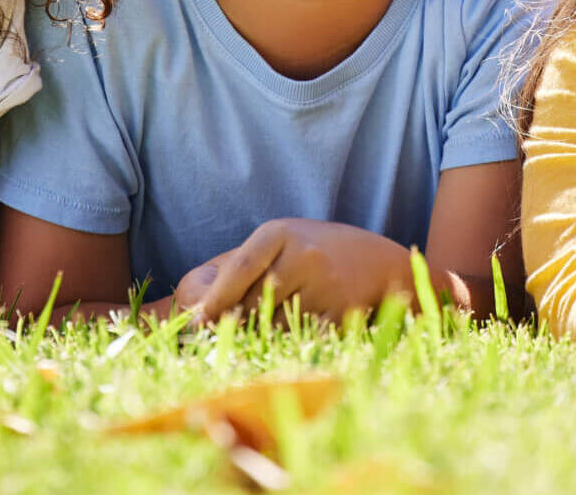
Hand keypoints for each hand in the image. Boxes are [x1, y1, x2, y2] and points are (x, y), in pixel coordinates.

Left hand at [172, 219, 417, 321]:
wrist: (379, 263)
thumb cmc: (313, 255)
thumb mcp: (277, 245)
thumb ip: (237, 271)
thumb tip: (196, 315)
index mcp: (281, 233)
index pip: (241, 268)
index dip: (216, 299)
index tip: (199, 321)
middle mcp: (304, 255)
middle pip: (253, 303)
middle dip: (239, 321)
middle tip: (232, 331)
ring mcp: (326, 285)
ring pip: (274, 326)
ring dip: (265, 334)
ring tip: (276, 323)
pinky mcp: (341, 314)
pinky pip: (299, 339)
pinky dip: (290, 342)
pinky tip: (298, 329)